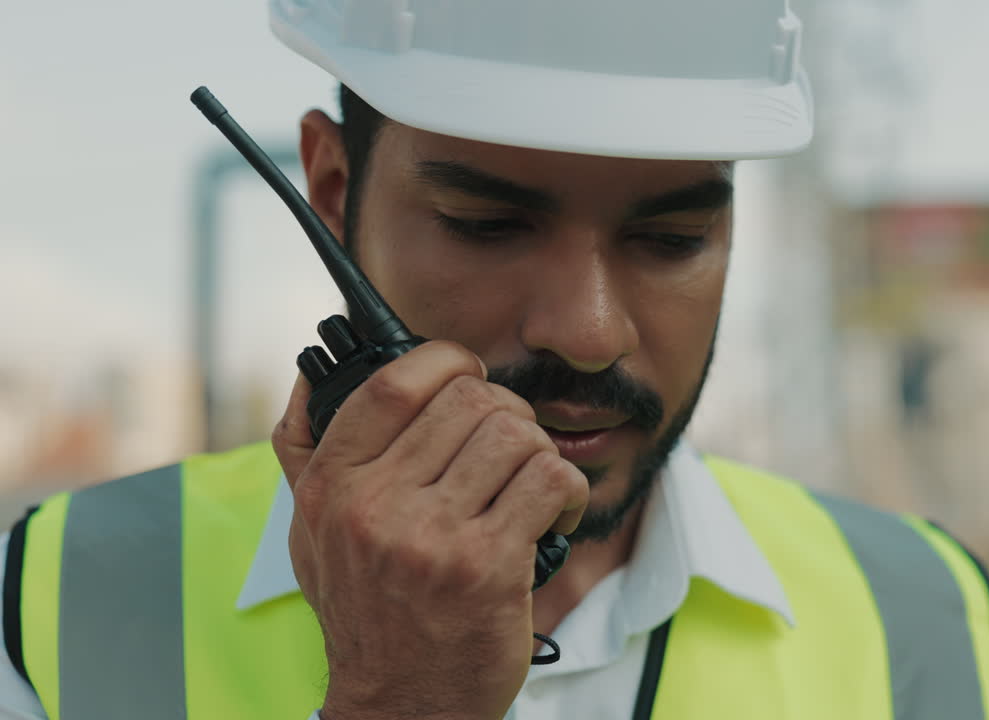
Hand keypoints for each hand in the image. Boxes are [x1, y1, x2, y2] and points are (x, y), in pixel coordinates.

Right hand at [273, 341, 588, 719]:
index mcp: (333, 486)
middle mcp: (376, 506)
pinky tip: (555, 514)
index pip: (394, 383)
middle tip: (510, 448)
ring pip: (516, 435)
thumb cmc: (366, 614)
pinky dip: (567, 491)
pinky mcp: (488, 566)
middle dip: (506, 413)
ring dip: (538, 453)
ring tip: (531, 484)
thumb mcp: (311, 534)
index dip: (446, 359)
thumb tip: (308, 375)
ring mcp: (433, 537)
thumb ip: (304, 454)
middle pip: (470, 401)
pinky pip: (549, 482)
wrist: (401, 704)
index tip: (468, 374)